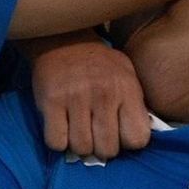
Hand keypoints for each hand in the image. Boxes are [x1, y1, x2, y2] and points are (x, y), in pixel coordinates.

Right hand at [25, 32, 151, 159]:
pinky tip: (62, 128)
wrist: (64, 39)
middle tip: (96, 137)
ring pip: (81, 148)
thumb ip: (135, 105)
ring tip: (79, 132)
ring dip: (79, 146)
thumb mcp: (127, 76)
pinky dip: (58, 141)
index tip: (120, 135)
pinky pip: (56, 142)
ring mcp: (76, 98)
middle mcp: (104, 94)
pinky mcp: (50, 101)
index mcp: (126, 89)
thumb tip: (138, 139)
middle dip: (102, 149)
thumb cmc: (100, 65)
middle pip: (108, 150)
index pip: (137, 138)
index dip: (128, 143)